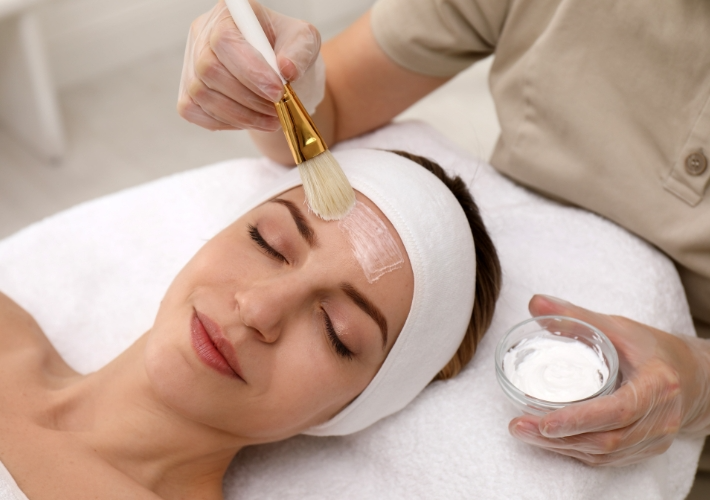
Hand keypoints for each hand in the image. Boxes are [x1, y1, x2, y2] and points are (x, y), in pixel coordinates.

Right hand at [177, 0, 324, 130]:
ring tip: (271, 117)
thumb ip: (299, 52)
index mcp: (229, 14)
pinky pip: (195, 112)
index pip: (225, 41)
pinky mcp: (188, 93)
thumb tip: (286, 69)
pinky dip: (226, 122)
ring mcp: (191, 64)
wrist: (279, 76)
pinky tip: (250, 119)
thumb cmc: (288, 52)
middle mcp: (203, 34)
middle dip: (248, 96)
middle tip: (277, 107)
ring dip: (241, 114)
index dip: (250, 70)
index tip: (277, 91)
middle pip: (209, 69)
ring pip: (202, 94)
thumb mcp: (305, 43)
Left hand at [508, 294, 709, 465]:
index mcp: (659, 385)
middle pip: (608, 439)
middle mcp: (661, 418)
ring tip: (524, 432)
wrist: (692, 378)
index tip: (546, 422)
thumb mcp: (618, 328)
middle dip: (560, 437)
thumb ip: (576, 316)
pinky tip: (548, 441)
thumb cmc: (651, 349)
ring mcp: (655, 439)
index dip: (582, 418)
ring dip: (561, 447)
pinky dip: (575, 451)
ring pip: (605, 453)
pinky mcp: (645, 450)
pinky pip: (607, 459)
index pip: (620, 409)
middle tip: (519, 426)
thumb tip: (535, 302)